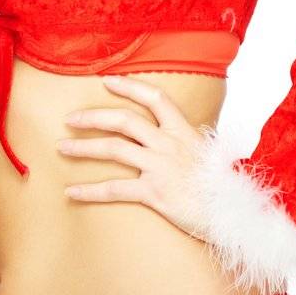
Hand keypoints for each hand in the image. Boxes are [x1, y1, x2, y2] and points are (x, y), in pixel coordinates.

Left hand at [58, 75, 209, 239]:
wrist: (234, 214)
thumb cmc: (219, 186)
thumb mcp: (206, 154)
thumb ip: (185, 143)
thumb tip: (170, 136)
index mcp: (184, 131)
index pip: (155, 97)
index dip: (129, 86)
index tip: (106, 81)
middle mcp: (170, 144)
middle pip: (124, 120)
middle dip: (93, 117)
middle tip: (70, 119)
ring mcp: (161, 167)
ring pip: (114, 149)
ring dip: (83, 147)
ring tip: (61, 148)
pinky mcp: (155, 193)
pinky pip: (115, 188)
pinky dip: (89, 190)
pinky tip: (71, 192)